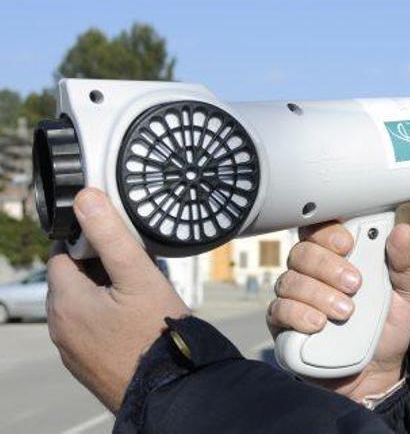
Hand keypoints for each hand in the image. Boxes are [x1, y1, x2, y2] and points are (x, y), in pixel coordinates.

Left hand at [47, 188, 189, 411]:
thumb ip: (111, 235)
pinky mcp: (86, 365)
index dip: (89, 243)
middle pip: (71, 280)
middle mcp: (60, 327)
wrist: (171, 388)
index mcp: (65, 301)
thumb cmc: (157, 334)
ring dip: (103, 294)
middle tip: (136, 269)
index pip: (62, 254)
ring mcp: (72, 350)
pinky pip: (90, 330)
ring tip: (140, 296)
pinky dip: (107, 319)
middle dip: (98, 269)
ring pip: (82, 305)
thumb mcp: (139, 275)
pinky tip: (137, 322)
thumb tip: (85, 198)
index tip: (119, 245)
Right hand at [267, 221, 409, 401]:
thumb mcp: (407, 294)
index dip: (328, 231)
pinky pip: (279, 310)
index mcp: (340, 257)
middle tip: (354, 285)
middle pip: (302, 252)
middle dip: (328, 266)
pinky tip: (319, 324)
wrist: (378, 371)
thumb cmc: (388, 326)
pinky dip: (298, 314)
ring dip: (318, 293)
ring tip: (346, 312)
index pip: (321, 229)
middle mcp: (313, 272)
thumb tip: (403, 230)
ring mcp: (296, 298)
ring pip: (290, 280)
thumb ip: (403, 263)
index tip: (348, 243)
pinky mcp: (284, 325)